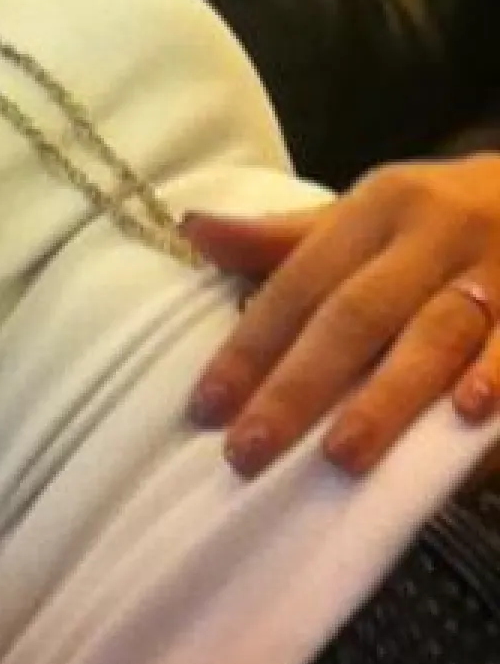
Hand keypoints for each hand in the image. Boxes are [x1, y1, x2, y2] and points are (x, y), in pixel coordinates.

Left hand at [183, 154, 499, 477]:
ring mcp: (499, 273)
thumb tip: (193, 230)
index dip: (251, 346)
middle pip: (356, 315)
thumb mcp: (372, 212)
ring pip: (434, 336)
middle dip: (298, 386)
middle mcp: (435, 235)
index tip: (206, 407)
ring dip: (387, 397)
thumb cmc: (444, 218)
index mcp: (379, 208)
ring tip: (340, 455)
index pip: (301, 283)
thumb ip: (288, 238)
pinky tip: (467, 417)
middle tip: (247, 451)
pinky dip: (495, 378)